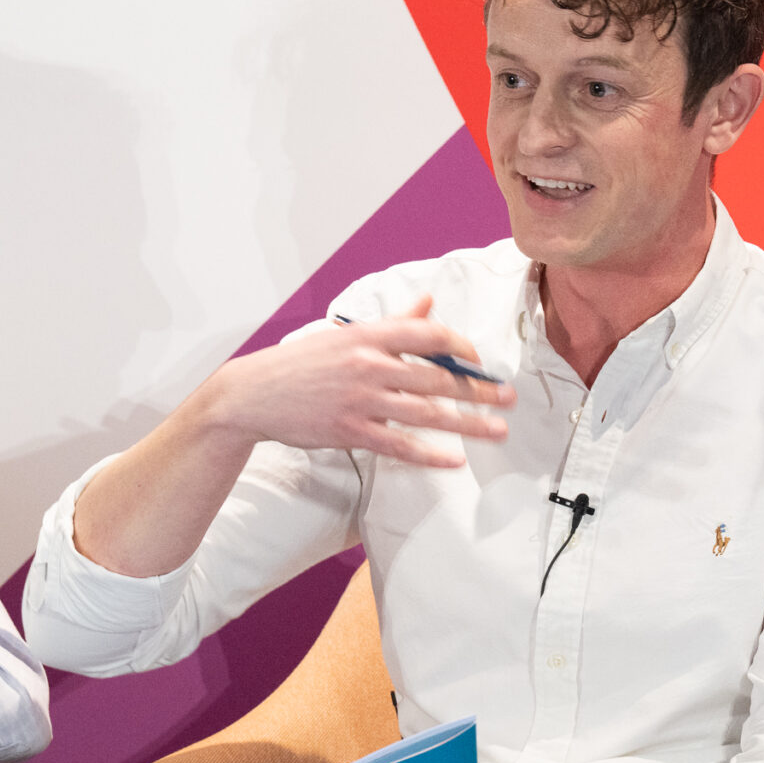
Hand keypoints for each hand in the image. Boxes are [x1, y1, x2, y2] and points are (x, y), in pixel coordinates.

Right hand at [207, 296, 513, 468]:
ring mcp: (361, 399)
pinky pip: (399, 444)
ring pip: (426, 413)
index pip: (429, 336)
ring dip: (467, 423)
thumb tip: (428, 303)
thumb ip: (393, 322)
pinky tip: (454, 459)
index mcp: (370, 335)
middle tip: (508, 399)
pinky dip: (429, 454)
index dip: (462, 347)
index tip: (479, 360)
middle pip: (437, 378)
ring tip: (497, 430)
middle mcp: (369, 364)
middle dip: (478, 390)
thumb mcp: (346, 334)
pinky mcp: (351, 430)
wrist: (255, 395)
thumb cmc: (303, 363)